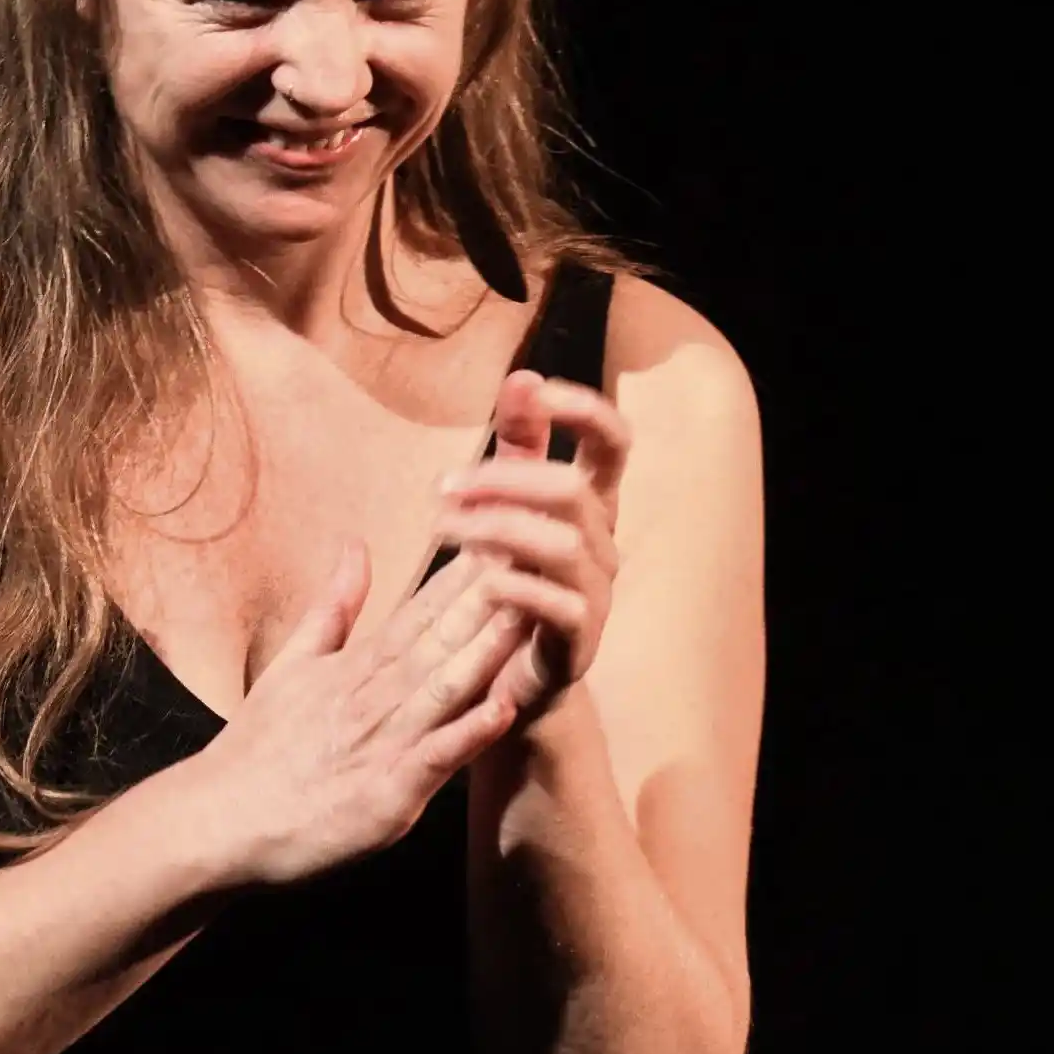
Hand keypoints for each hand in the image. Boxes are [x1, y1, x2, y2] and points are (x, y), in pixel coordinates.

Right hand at [190, 540, 533, 887]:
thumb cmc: (258, 747)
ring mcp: (382, 743)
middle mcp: (373, 695)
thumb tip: (355, 544)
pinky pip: (436, 758)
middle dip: (487, 596)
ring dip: (487, 649)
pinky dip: (469, 733)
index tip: (503, 537)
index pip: (419, 610)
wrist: (218, 821)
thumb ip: (333, 606)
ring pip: (445, 686)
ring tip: (528, 613)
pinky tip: (505, 708)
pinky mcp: (387, 794)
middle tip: (531, 552)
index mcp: (356, 666)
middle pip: (439, 637)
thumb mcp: (293, 661)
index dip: (464, 574)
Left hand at [434, 369, 630, 722]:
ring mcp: (597, 594)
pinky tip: (479, 580)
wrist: (509, 677)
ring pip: (561, 543)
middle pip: (571, 488)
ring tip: (439, 527)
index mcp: (593, 503)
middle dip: (502, 478)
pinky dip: (517, 586)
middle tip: (440, 486)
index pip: (614, 441)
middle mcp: (604, 543)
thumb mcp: (512, 502)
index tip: (534, 389)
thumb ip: (520, 441)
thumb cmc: (513, 576)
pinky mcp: (579, 643)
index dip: (584, 410)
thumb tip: (522, 376)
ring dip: (494, 528)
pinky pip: (559, 606)